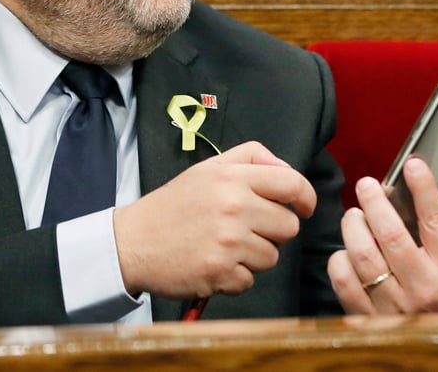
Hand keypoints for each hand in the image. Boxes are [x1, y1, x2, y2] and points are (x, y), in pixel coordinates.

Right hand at [111, 141, 315, 298]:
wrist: (131, 243)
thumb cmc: (173, 205)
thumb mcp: (208, 168)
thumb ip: (250, 158)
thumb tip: (286, 168)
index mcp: (232, 178)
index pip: (292, 183)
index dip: (306, 198)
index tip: (304, 207)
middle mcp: (234, 207)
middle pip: (289, 226)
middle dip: (274, 231)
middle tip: (247, 230)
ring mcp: (228, 242)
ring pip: (273, 256)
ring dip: (255, 256)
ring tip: (225, 247)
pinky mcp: (220, 273)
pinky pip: (250, 280)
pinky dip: (236, 278)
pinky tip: (214, 264)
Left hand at [327, 157, 437, 313]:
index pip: (437, 222)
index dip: (424, 189)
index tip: (413, 165)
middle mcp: (422, 286)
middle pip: (391, 235)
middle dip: (375, 203)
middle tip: (367, 185)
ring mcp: (392, 303)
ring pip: (363, 256)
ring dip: (354, 227)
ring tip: (355, 214)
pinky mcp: (366, 315)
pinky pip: (344, 280)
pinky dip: (339, 259)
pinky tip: (347, 250)